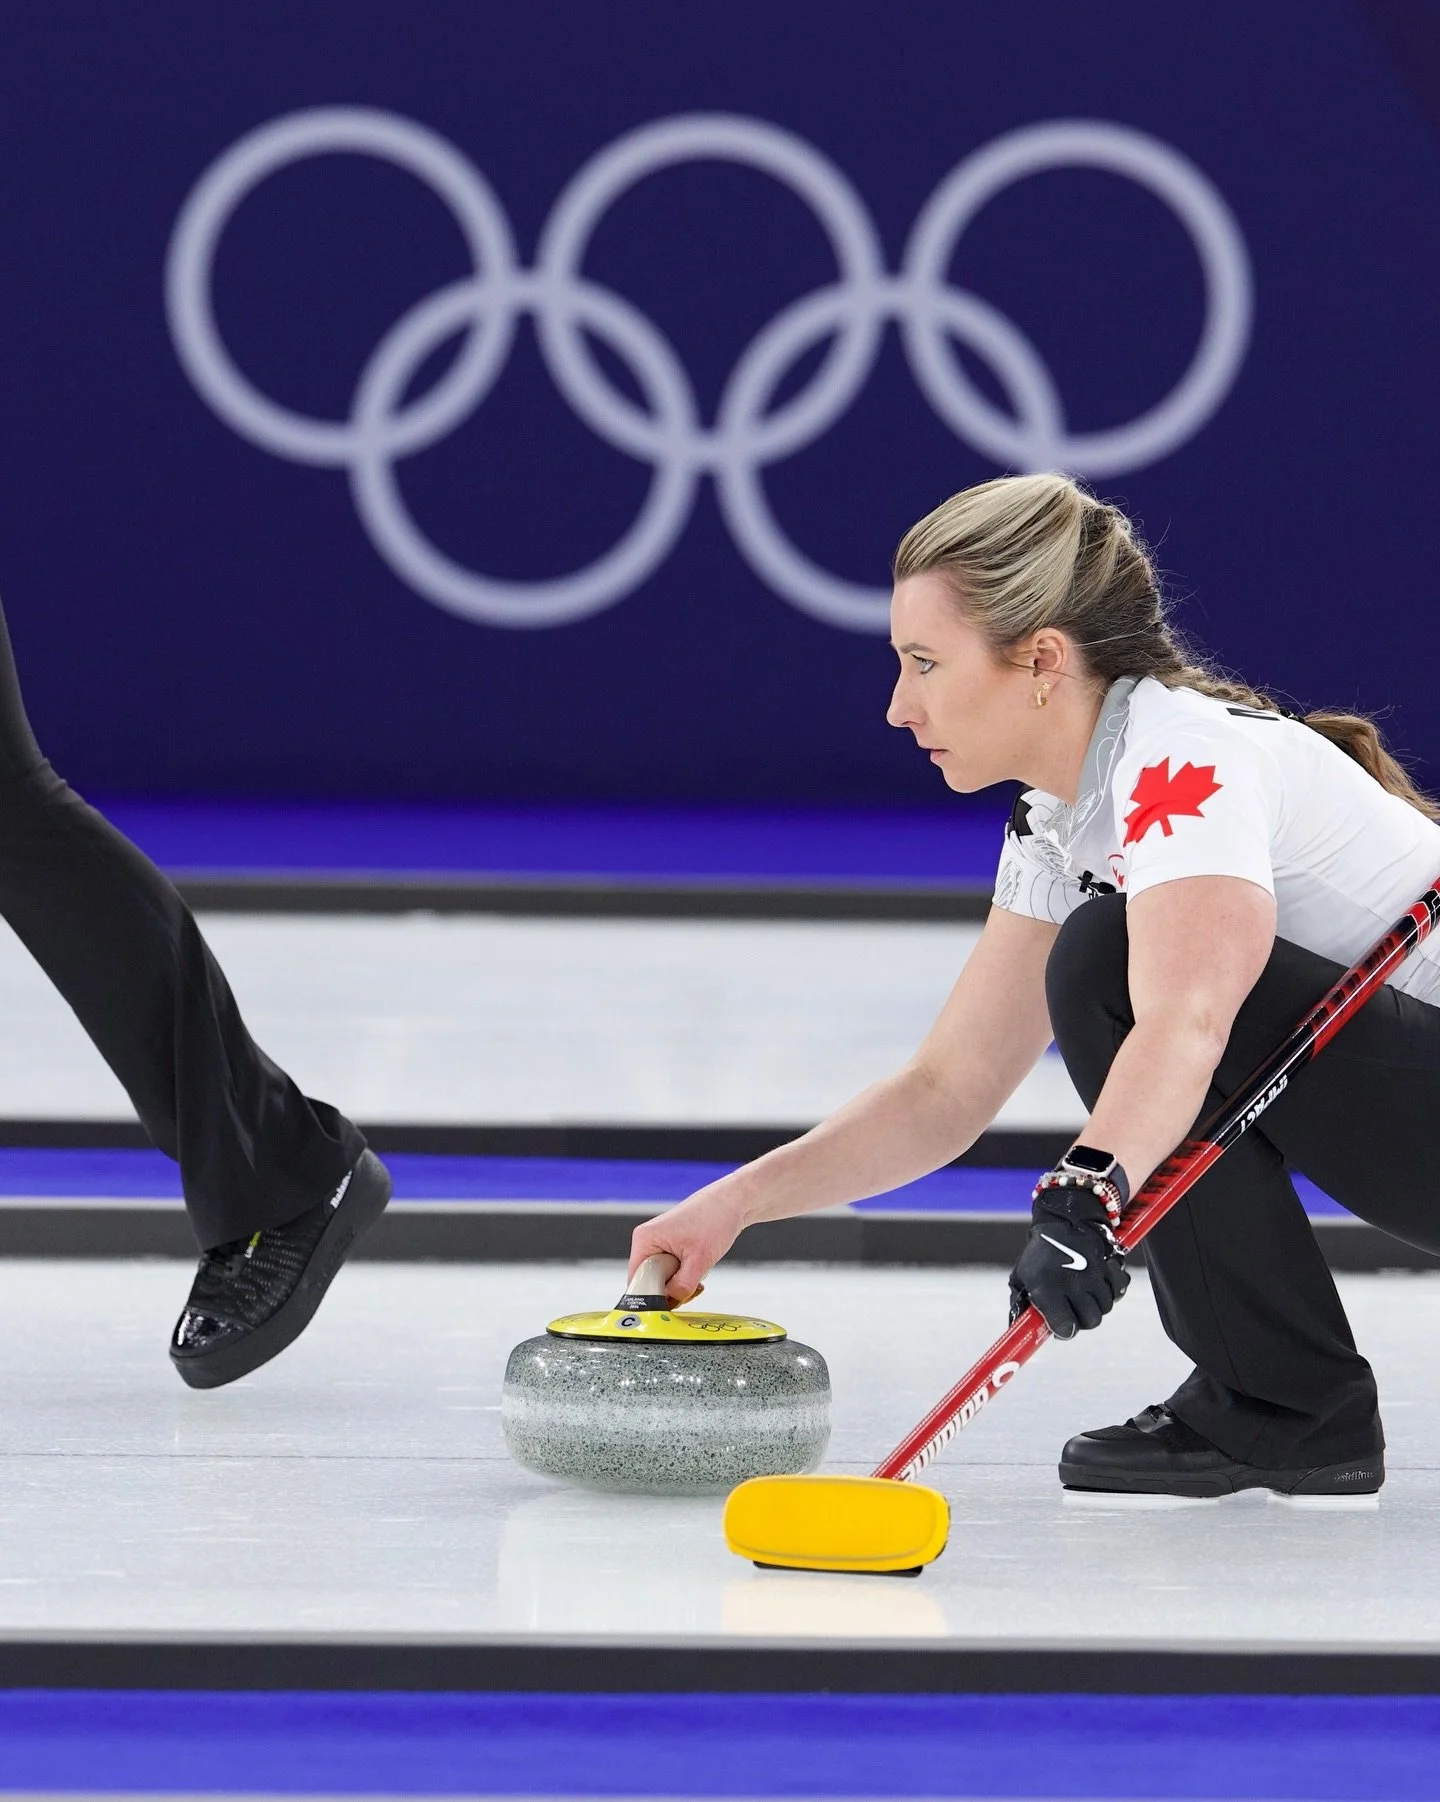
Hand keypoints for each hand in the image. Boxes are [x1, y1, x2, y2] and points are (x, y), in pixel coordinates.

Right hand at [629, 1183, 749, 1302]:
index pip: (636, 1280)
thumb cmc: (714, 1220)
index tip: (671, 1303)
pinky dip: (684, 1275)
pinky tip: (698, 1270)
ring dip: (680, 1282)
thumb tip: (670, 1303)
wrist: (732, 1202)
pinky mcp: (670, 1244)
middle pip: (649, 1280)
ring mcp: (658, 1242)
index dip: (651, 1296)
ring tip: (698, 1274)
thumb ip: (682, 1286)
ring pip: (662, 1277)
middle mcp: (647, 1240)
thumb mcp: (699, 1260)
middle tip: (691, 1288)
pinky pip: (671, 1269)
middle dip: (670, 1289)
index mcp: (644, 1240)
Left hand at [1008, 1183, 1127, 1338]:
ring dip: (1095, 1305)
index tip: (1062, 1326)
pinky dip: (1111, 1292)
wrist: (1061, 1220)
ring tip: (1083, 1294)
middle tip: (1074, 1310)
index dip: (1064, 1331)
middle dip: (1082, 1320)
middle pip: (1091, 1321)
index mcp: (1047, 1288)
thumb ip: (1020, 1305)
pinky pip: (1118, 1291)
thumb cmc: (1038, 1255)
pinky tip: (1098, 1285)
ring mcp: (1093, 1274)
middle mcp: (1072, 1282)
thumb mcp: (1021, 1277)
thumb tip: (1019, 1331)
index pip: (1066, 1327)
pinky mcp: (1109, 1265)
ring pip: (1105, 1308)